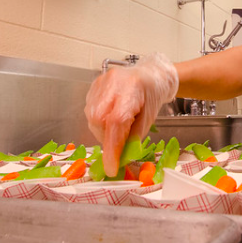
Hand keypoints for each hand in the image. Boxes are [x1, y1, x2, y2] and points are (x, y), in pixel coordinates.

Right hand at [84, 53, 177, 175]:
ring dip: (102, 131)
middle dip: (107, 138)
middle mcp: (113, 83)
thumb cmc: (151, 96)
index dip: (112, 148)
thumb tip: (120, 158)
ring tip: (117, 127)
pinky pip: (90, 110)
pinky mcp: (94, 86)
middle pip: (99, 120)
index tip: (111, 167)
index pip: (116, 122)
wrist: (149, 74)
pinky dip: (99, 121)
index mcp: (132, 89)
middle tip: (119, 142)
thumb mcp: (149, 118)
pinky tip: (110, 118)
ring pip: (91, 117)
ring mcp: (101, 83)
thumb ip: (134, 138)